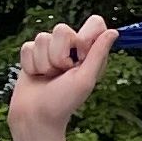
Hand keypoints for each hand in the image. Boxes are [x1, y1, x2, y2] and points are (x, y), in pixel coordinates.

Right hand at [9, 18, 115, 140]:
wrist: (35, 117)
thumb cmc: (62, 103)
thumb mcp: (85, 79)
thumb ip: (98, 54)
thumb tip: (114, 31)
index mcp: (89, 53)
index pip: (94, 23)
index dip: (85, 35)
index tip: (81, 55)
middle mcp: (71, 49)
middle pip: (62, 29)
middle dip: (58, 55)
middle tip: (61, 73)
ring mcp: (50, 50)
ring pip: (42, 38)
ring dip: (44, 63)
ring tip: (47, 77)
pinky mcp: (32, 54)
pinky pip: (28, 46)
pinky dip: (30, 64)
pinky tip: (36, 75)